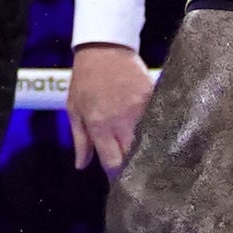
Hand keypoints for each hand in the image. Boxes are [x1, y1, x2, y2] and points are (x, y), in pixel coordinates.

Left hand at [65, 43, 155, 174]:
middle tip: (137, 177)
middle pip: (133, 155)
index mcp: (99, 124)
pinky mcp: (153, 97)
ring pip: (149, 140)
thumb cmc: (85, 79)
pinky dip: (157, 131)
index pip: (113, 161)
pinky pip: (158, 121)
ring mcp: (140, 108)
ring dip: (148, 151)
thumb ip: (80, 139)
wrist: (104, 47)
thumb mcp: (74, 108)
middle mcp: (121, 119)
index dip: (117, 176)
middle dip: (134, 168)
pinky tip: (158, 138)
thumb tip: (81, 166)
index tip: (121, 184)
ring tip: (151, 161)